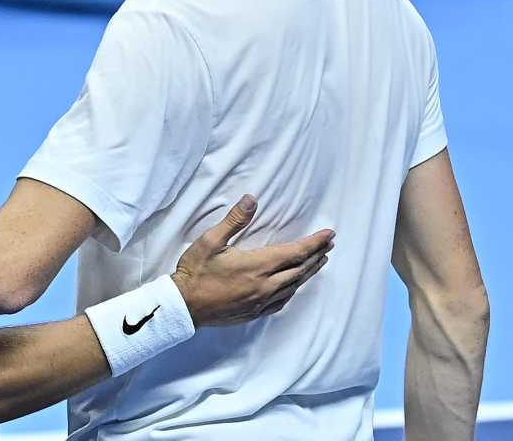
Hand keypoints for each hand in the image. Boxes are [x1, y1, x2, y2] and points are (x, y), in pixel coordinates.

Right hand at [172, 195, 333, 326]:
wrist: (183, 305)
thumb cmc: (195, 271)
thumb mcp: (210, 241)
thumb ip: (234, 220)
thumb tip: (251, 200)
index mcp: (257, 266)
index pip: (295, 252)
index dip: (314, 242)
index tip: (329, 234)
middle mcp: (264, 286)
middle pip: (300, 270)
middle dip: (316, 255)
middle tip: (329, 244)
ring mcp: (260, 301)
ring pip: (294, 286)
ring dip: (309, 272)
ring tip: (319, 261)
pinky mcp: (254, 312)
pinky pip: (282, 301)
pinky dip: (293, 289)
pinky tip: (294, 286)